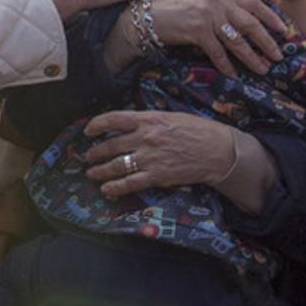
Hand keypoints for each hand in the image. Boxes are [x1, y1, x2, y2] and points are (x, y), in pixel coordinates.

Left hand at [82, 110, 274, 213]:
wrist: (217, 150)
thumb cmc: (196, 130)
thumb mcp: (169, 116)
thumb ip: (147, 121)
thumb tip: (126, 125)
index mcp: (148, 119)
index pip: (113, 119)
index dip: (96, 125)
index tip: (88, 131)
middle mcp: (145, 137)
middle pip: (111, 145)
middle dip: (96, 153)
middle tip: (89, 157)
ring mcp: (150, 158)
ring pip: (116, 166)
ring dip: (100, 171)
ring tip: (92, 174)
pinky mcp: (157, 176)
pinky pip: (130, 183)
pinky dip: (115, 187)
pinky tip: (107, 189)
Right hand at [149, 0, 285, 76]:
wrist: (146, 15)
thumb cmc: (174, 8)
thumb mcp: (202, 1)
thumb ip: (224, 6)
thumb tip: (248, 17)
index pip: (254, 3)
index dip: (271, 16)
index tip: (284, 29)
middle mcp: (217, 1)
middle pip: (250, 23)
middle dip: (267, 41)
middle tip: (277, 55)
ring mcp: (207, 15)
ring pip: (237, 40)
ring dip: (251, 57)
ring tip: (261, 68)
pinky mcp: (196, 30)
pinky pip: (217, 52)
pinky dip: (226, 64)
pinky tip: (233, 74)